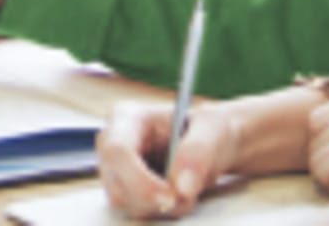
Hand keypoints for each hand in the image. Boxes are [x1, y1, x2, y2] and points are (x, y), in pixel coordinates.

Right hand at [99, 98, 251, 217]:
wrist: (216, 145)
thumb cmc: (210, 129)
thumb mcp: (214, 127)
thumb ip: (198, 151)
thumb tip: (182, 186)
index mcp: (128, 118)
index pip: (117, 152)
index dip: (140, 179)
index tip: (171, 197)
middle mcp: (112, 144)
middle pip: (117, 185)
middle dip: (153, 200)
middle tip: (187, 198)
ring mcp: (115, 170)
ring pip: (124, 203)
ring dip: (159, 208)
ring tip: (186, 193)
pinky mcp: (124, 190)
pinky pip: (135, 211)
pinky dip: (160, 212)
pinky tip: (176, 197)